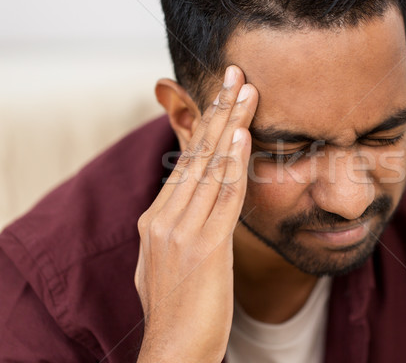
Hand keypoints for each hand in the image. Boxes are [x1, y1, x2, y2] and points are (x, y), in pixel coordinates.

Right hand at [134, 66, 257, 361]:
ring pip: (210, 167)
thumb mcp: (163, 262)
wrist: (174, 350)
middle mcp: (163, 218)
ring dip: (231, 126)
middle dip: (218, 112)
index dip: (205, 127)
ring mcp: (181, 231)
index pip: (184, 163)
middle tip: (235, 75)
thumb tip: (183, 210)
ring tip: (246, 91)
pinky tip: (244, 136)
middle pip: (196, 154)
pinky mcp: (204, 247)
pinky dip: (235, 164)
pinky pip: (224, 197)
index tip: (221, 97)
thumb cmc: (176, 309)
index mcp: (155, 219)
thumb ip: (173, 230)